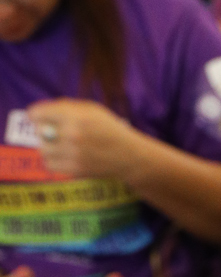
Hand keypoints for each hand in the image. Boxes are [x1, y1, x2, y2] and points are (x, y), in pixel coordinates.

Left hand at [28, 99, 146, 180]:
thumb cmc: (109, 129)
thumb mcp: (91, 109)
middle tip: (54, 131)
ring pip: (43, 149)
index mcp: (76, 115)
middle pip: (39, 131)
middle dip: (44, 129)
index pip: (38, 113)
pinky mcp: (74, 169)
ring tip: (59, 144)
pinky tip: (62, 155)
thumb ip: (65, 107)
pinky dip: (52, 160)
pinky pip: (49, 164)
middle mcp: (72, 134)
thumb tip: (37, 113)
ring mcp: (73, 154)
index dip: (36, 114)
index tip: (38, 117)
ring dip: (48, 145)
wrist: (129, 155)